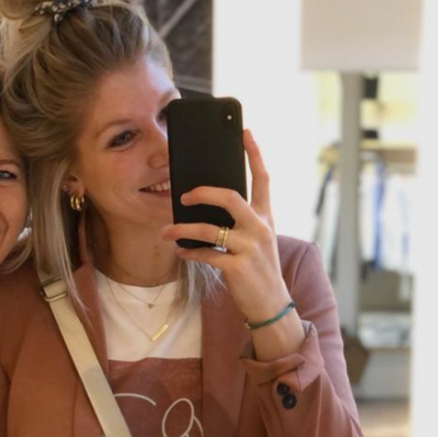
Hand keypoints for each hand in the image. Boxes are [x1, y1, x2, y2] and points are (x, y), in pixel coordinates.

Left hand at [160, 130, 291, 325]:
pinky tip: (179, 251)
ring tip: (166, 231)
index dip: (254, 153)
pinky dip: (189, 253)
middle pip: (230, 196)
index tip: (244, 132)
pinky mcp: (238, 267)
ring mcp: (250, 247)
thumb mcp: (257, 240)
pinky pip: (205, 254)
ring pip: (209, 229)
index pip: (263, 178)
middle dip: (203, 192)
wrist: (271, 304)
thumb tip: (205, 205)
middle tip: (184, 194)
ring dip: (182, 229)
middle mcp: (260, 227)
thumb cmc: (259, 269)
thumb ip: (240, 221)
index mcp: (265, 217)